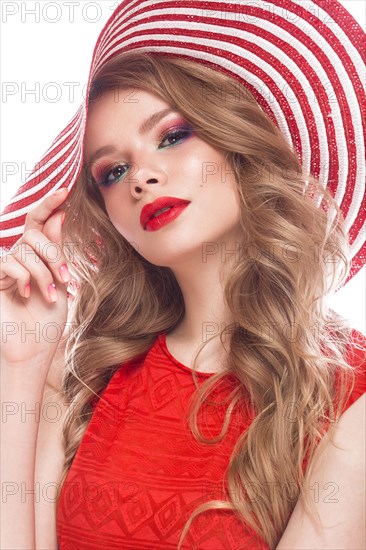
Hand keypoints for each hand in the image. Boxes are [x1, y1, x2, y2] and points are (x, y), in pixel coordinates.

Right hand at [0, 188, 70, 366]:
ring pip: (24, 250)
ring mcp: (5, 267)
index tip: (65, 190)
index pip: (39, 222)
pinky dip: (23, 276)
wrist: (33, 348)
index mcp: (37, 256)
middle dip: (55, 255)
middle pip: (35, 235)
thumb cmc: (48, 320)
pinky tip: (26, 295)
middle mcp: (20, 257)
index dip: (49, 204)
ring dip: (43, 272)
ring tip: (51, 295)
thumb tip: (59, 215)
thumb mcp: (59, 282)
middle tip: (67, 279)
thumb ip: (56, 250)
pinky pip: (8, 262)